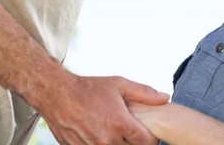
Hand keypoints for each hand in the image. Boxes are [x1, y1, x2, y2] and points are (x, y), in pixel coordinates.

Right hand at [41, 73, 167, 144]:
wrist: (56, 94)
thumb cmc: (88, 88)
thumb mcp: (118, 84)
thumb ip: (144, 93)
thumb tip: (166, 98)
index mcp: (120, 123)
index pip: (147, 143)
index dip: (150, 139)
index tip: (146, 133)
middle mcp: (107, 140)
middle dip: (134, 143)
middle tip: (130, 133)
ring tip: (114, 133)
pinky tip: (100, 136)